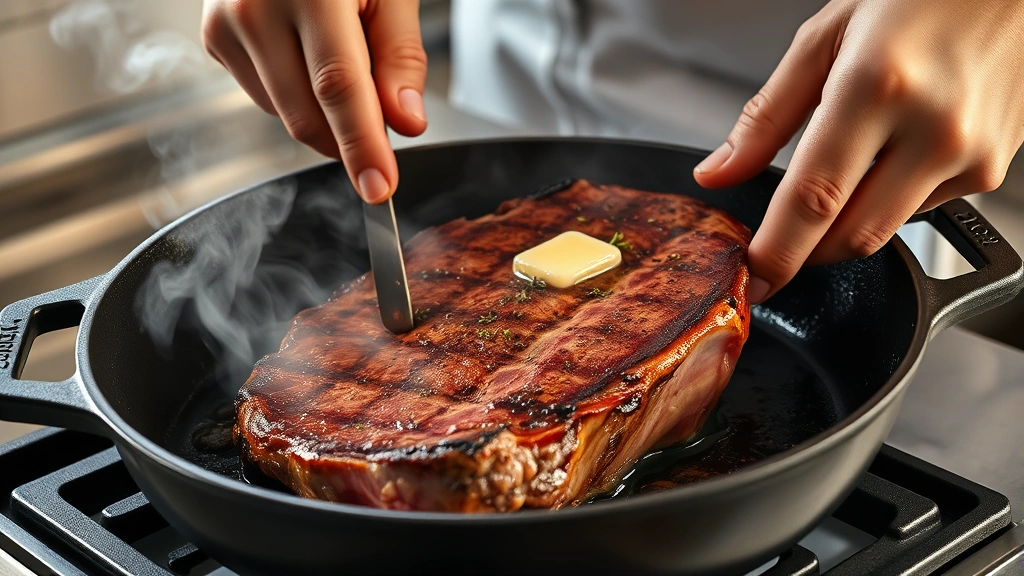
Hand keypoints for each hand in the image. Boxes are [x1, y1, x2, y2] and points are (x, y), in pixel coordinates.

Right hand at [201, 0, 426, 203]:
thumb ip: (400, 57)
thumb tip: (405, 125)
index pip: (339, 89)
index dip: (361, 147)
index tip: (380, 189)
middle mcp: (255, 8)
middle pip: (308, 116)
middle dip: (350, 138)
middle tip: (383, 116)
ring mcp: (225, 25)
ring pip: (285, 115)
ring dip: (324, 114)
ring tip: (341, 55)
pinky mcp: (213, 40)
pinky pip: (264, 97)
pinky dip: (295, 94)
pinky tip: (305, 53)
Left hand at [693, 0, 1023, 303]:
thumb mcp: (825, 39)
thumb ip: (765, 117)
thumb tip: (719, 173)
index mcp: (877, 87)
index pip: (814, 198)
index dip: (777, 251)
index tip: (752, 280)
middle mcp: (933, 128)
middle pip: (851, 235)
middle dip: (806, 250)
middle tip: (780, 237)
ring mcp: (971, 153)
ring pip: (887, 230)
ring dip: (847, 222)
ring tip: (842, 169)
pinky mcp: (993, 168)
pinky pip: (923, 210)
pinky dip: (891, 199)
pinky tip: (892, 155)